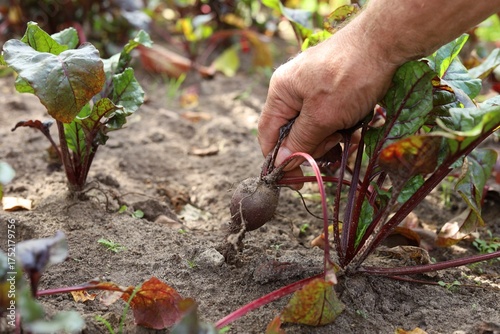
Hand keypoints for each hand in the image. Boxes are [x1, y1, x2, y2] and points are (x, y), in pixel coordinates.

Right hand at [258, 18, 398, 180]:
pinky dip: (342, 126)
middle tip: (335, 144)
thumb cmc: (348, 78)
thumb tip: (280, 163)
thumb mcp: (322, 116)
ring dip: (332, 138)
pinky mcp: (333, 89)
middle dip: (314, 145)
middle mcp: (293, 90)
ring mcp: (314, 89)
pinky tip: (356, 127)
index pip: (268, 133)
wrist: (385, 43)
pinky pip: (331, 117)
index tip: (291, 180)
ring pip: (315, 128)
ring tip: (350, 133)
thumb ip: (299, 141)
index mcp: (281, 93)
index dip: (276, 159)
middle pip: (294, 133)